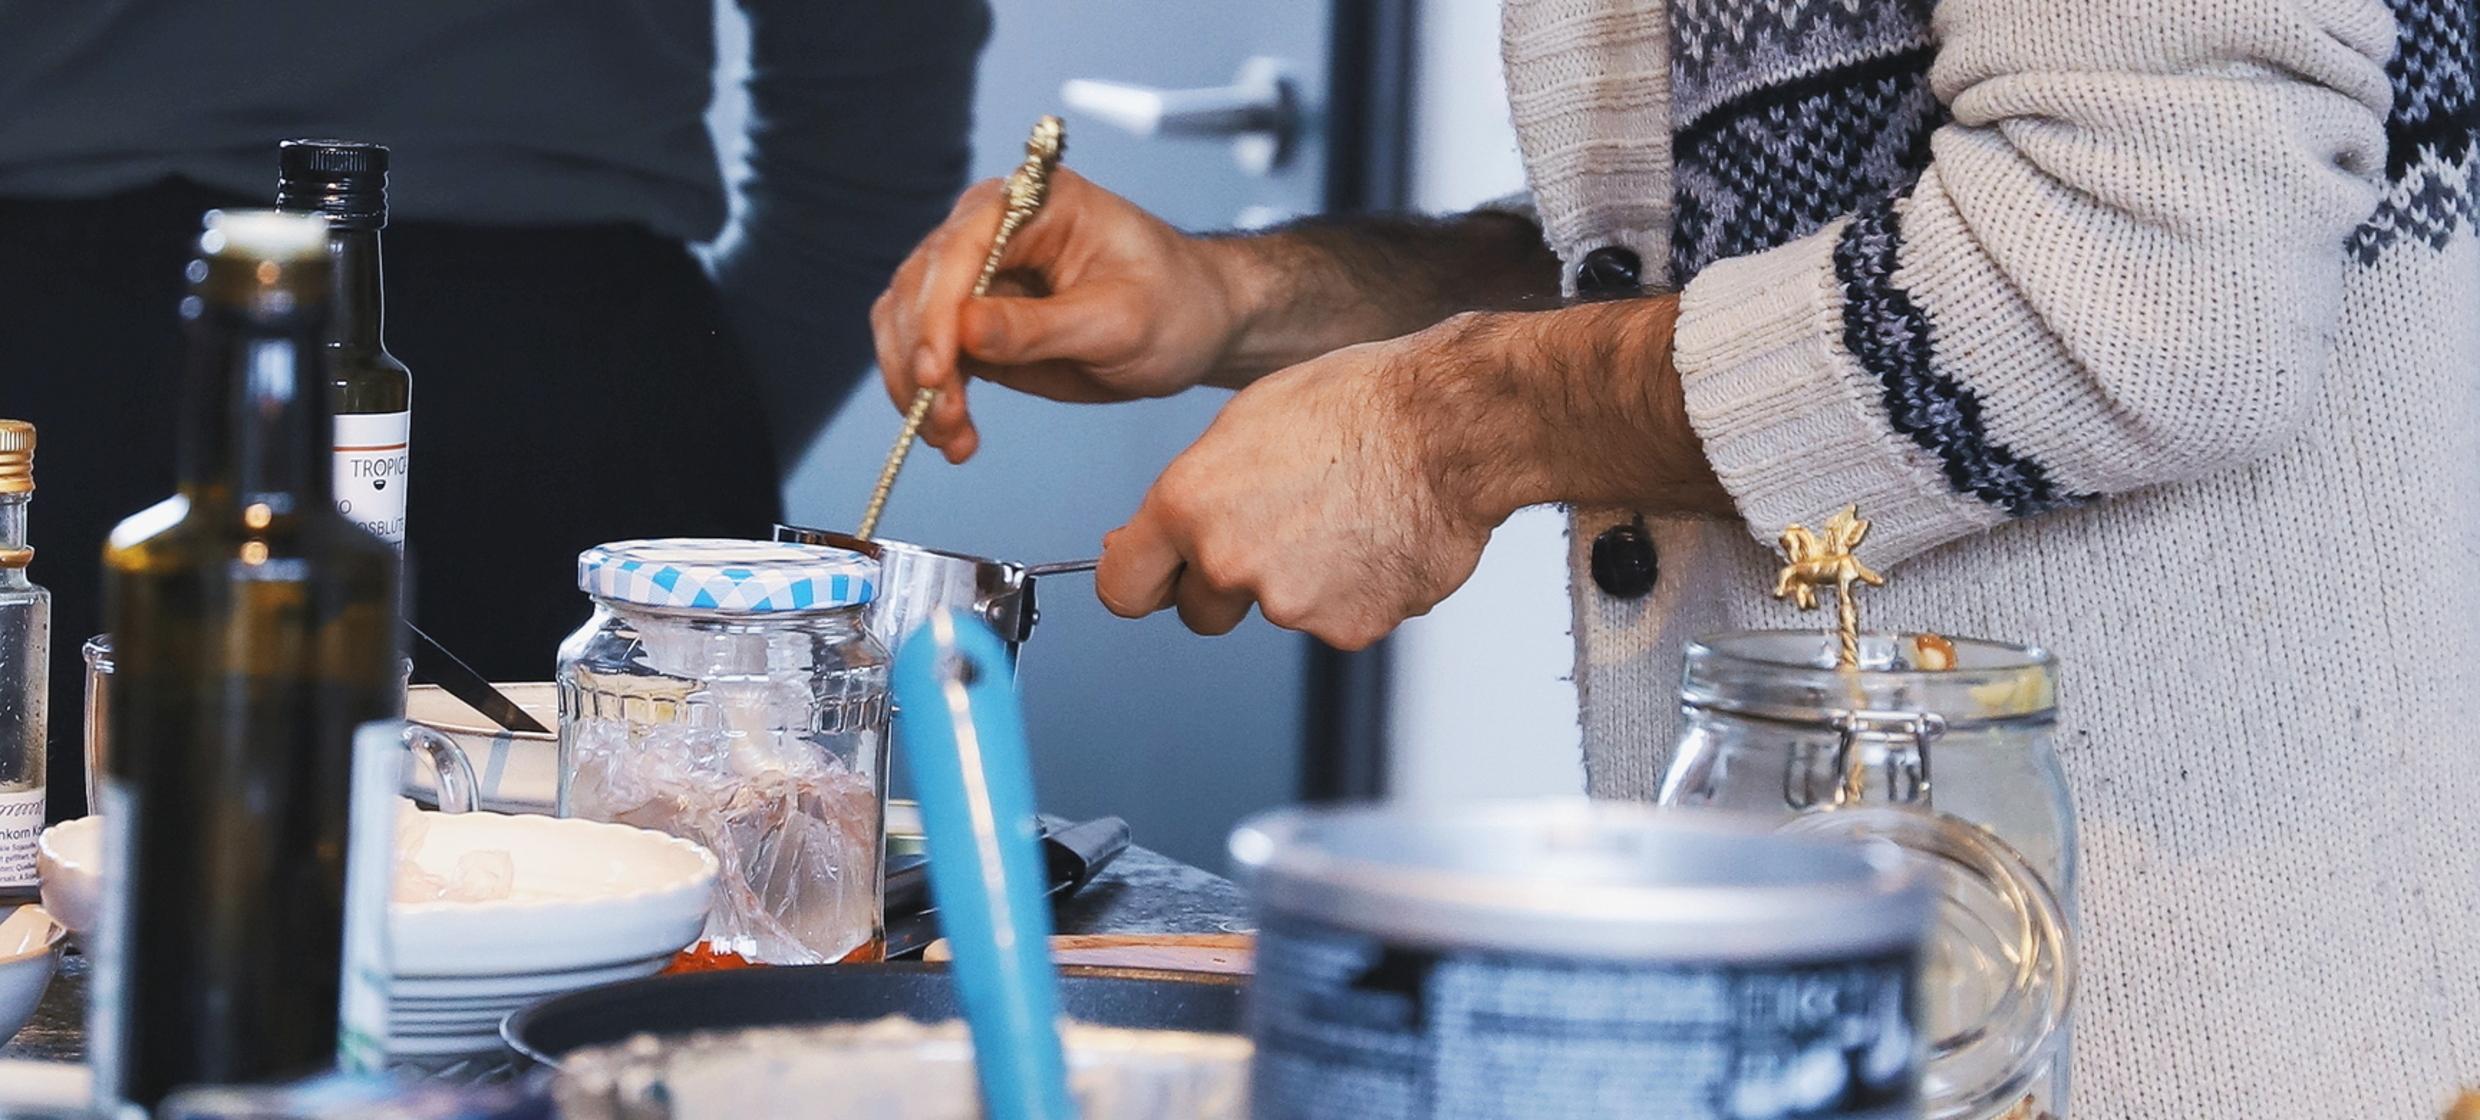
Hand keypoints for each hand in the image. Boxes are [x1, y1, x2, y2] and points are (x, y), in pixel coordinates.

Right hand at [869, 168, 1249, 461]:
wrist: (1197, 327)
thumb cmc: (1175, 304)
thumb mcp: (1120, 321)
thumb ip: (1039, 328)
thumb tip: (964, 332)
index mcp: (1032, 201)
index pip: (959, 249)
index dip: (936, 313)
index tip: (935, 373)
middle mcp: (990, 227)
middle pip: (918, 287)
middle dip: (921, 360)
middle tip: (943, 422)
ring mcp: (976, 275)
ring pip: (908, 325)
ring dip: (915, 387)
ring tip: (950, 439)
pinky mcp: (972, 322)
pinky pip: (927, 357)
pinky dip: (928, 399)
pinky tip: (954, 436)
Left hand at [1092, 328, 1500, 650]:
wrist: (1447, 425)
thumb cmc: (1355, 405)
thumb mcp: (1245, 424)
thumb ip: (1194, 495)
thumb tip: (1164, 538)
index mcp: (1187, 506)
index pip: (1121, 588)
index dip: (1142, 582)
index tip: (1157, 577)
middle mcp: (1227, 563)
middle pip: (1199, 612)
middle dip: (1226, 586)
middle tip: (1278, 532)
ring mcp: (1289, 605)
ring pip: (1276, 612)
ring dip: (1301, 582)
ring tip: (1344, 516)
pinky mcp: (1347, 628)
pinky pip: (1336, 620)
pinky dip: (1355, 592)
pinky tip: (1377, 539)